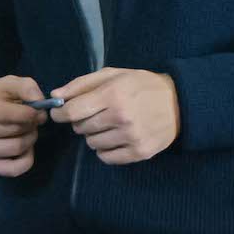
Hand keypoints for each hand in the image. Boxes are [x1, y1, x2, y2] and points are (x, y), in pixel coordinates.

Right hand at [0, 75, 50, 177]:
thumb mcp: (8, 84)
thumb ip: (26, 87)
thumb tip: (39, 101)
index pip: (10, 114)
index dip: (31, 113)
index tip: (36, 111)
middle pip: (14, 131)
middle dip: (31, 125)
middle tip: (33, 120)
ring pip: (16, 148)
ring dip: (30, 139)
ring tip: (28, 131)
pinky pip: (15, 169)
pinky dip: (27, 158)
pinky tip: (24, 147)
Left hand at [54, 68, 178, 163]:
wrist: (179, 102)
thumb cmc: (142, 85)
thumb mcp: (113, 75)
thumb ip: (81, 84)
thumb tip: (54, 96)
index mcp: (113, 94)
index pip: (72, 111)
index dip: (60, 113)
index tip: (59, 112)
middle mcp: (121, 117)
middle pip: (81, 128)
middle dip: (81, 122)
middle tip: (94, 114)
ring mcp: (131, 137)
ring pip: (92, 144)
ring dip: (94, 135)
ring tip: (108, 125)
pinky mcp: (139, 152)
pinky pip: (106, 158)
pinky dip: (105, 150)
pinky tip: (115, 138)